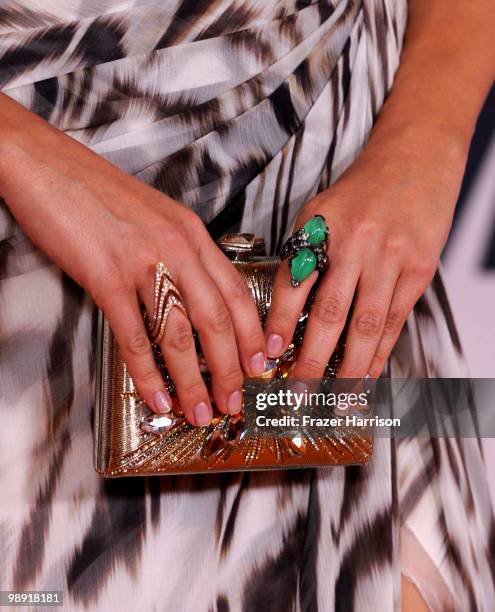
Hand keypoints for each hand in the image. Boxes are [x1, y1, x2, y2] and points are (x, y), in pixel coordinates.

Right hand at [0, 97, 265, 424]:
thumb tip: (192, 296)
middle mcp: (177, 247)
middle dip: (230, 369)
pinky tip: (157, 396)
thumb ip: (179, 252)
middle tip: (235, 402)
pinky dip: (148, 372)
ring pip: (180, 333)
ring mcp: (143, 262)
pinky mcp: (106, 277)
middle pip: (217, 320)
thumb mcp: (155, 217)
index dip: (252, 334)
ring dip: (194, 381)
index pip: (236, 291)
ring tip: (202, 411)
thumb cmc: (98, 191)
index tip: (259, 364)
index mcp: (192, 233)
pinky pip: (133, 334)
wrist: (46, 163)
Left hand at [265, 125, 467, 378]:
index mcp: (320, 226)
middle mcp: (355, 243)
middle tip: (297, 395)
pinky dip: (380, 352)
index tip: (269, 355)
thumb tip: (286, 311)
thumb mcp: (320, 211)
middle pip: (329, 313)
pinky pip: (395, 320)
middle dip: (311, 361)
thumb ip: (303, 254)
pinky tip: (368, 375)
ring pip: (366, 325)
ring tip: (335, 400)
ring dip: (349, 370)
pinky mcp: (418, 270)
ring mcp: (390, 258)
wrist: (415, 160)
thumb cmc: (362, 190)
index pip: (293, 284)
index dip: (280, 324)